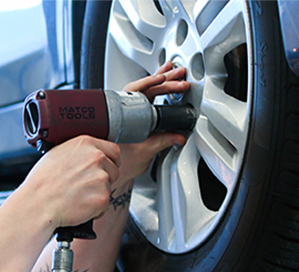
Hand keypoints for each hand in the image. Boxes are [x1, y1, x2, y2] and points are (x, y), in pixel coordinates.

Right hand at [22, 135, 120, 227]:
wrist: (38, 203)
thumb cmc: (43, 181)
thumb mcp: (59, 153)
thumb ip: (80, 152)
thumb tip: (89, 155)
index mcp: (86, 144)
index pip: (114, 150)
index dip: (111, 161)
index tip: (108, 166)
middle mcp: (97, 158)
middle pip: (114, 170)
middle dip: (104, 179)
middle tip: (86, 185)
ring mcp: (101, 177)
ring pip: (109, 187)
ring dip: (98, 193)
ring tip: (78, 195)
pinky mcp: (103, 197)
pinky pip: (105, 204)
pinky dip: (96, 208)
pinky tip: (80, 205)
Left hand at [116, 62, 189, 185]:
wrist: (119, 173)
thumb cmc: (124, 163)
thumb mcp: (146, 151)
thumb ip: (163, 141)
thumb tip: (178, 135)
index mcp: (125, 117)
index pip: (138, 93)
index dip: (151, 84)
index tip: (163, 80)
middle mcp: (126, 112)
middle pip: (145, 89)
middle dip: (164, 81)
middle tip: (179, 76)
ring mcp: (132, 113)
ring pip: (146, 91)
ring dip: (161, 81)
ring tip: (174, 71)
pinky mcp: (138, 117)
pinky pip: (147, 98)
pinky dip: (158, 90)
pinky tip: (166, 82)